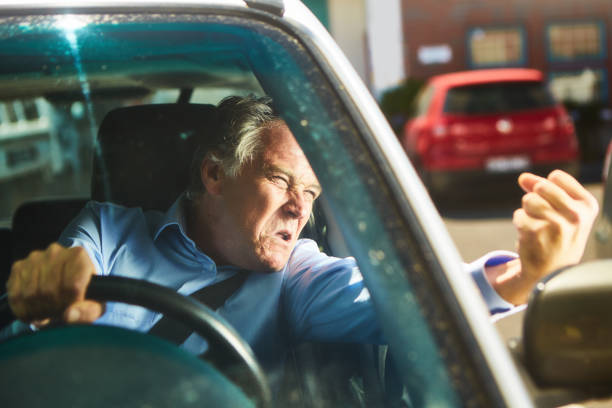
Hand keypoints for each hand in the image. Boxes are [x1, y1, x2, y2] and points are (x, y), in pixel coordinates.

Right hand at [6, 243, 102, 324]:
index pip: (72, 286)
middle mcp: (55, 252)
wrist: (67, 279)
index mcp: (79, 256)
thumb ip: (89, 311)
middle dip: (54, 308)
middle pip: (49, 290)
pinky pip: (15, 296)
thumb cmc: (84, 293)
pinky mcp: (18, 267)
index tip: (72, 306)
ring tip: (49, 309)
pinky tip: (35, 307)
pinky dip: (24, 309)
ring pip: (31, 294)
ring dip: (39, 310)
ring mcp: (34, 258)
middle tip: (59, 310)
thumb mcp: (96, 304)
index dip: (71, 303)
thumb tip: (69, 315)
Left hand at [510, 169, 598, 301]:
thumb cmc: (557, 236)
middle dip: (535, 198)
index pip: (556, 176)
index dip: (546, 187)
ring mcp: (556, 224)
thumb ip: (545, 188)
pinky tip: (532, 236)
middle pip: (541, 186)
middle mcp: (576, 215)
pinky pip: (519, 215)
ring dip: (528, 211)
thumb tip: (523, 177)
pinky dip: (520, 223)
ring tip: (539, 226)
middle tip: (543, 216)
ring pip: (528, 200)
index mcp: (588, 206)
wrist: (550, 270)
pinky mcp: (536, 232)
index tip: (554, 205)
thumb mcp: (563, 211)